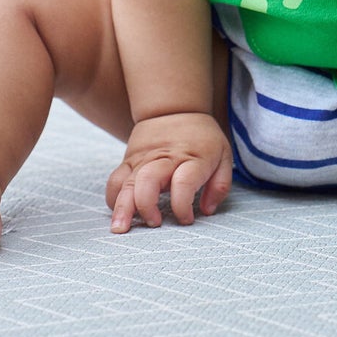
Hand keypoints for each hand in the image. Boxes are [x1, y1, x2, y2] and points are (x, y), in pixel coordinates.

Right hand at [105, 111, 233, 232]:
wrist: (174, 108)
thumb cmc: (202, 137)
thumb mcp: (223, 155)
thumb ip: (220, 185)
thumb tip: (206, 211)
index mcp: (192, 158)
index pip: (184, 183)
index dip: (182, 205)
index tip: (185, 220)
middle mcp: (165, 158)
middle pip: (148, 180)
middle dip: (147, 205)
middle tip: (154, 224)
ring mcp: (144, 159)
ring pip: (128, 182)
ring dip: (122, 207)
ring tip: (120, 228)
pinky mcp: (129, 160)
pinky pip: (116, 180)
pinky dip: (113, 198)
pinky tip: (116, 213)